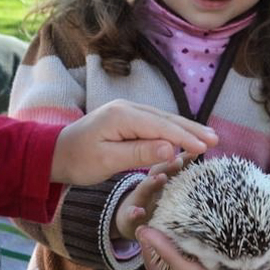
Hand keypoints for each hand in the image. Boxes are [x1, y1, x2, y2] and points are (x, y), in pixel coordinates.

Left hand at [51, 100, 217, 185]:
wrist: (54, 153)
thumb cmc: (77, 161)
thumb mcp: (107, 161)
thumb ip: (139, 153)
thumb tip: (170, 148)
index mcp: (122, 116)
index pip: (161, 126)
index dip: (185, 137)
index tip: (205, 147)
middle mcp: (127, 108)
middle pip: (166, 119)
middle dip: (192, 129)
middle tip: (215, 140)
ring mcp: (127, 111)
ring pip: (163, 119)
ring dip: (186, 129)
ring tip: (208, 138)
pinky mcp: (127, 118)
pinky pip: (155, 123)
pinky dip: (173, 130)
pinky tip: (185, 137)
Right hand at [114, 153, 193, 240]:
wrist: (125, 219)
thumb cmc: (152, 200)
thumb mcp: (165, 185)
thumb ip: (179, 171)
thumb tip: (196, 152)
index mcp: (160, 178)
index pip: (172, 165)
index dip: (182, 159)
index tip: (194, 153)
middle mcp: (149, 186)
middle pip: (157, 172)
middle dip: (168, 166)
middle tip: (178, 160)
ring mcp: (138, 200)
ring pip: (144, 190)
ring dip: (151, 183)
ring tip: (160, 178)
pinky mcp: (128, 218)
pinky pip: (130, 215)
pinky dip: (133, 213)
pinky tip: (138, 212)